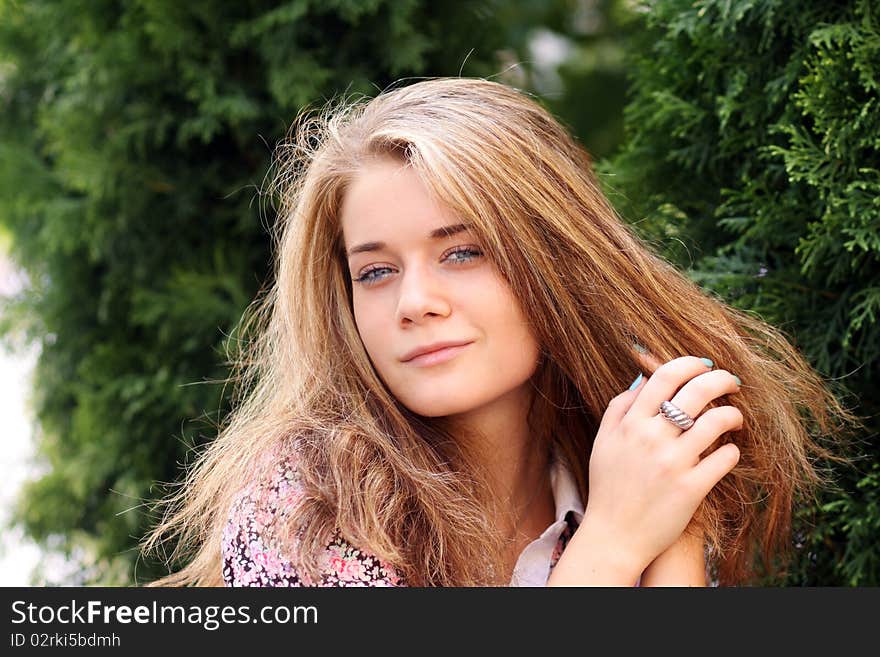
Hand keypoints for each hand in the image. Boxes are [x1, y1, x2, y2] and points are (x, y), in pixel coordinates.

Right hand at [581, 352, 741, 575]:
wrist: (614, 536)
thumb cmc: (609, 486)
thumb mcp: (604, 442)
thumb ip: (619, 408)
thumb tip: (642, 379)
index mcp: (630, 423)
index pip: (665, 376)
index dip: (690, 364)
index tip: (704, 366)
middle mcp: (651, 438)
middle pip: (697, 391)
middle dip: (721, 380)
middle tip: (731, 382)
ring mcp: (673, 463)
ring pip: (717, 422)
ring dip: (732, 415)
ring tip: (735, 419)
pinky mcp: (691, 489)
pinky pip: (724, 458)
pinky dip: (731, 451)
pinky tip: (728, 451)